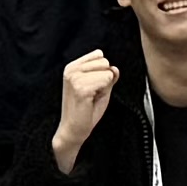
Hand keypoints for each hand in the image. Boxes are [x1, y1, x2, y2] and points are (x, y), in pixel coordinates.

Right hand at [53, 48, 119, 169]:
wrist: (73, 130)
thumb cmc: (84, 111)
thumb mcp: (100, 89)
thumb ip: (108, 76)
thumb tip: (115, 68)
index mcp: (72, 67)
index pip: (100, 55)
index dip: (102, 72)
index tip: (92, 86)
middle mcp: (71, 69)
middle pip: (105, 62)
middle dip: (104, 79)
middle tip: (92, 94)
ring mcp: (75, 78)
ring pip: (107, 72)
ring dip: (103, 87)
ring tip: (91, 98)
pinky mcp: (81, 88)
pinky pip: (106, 80)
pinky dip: (103, 92)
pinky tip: (91, 100)